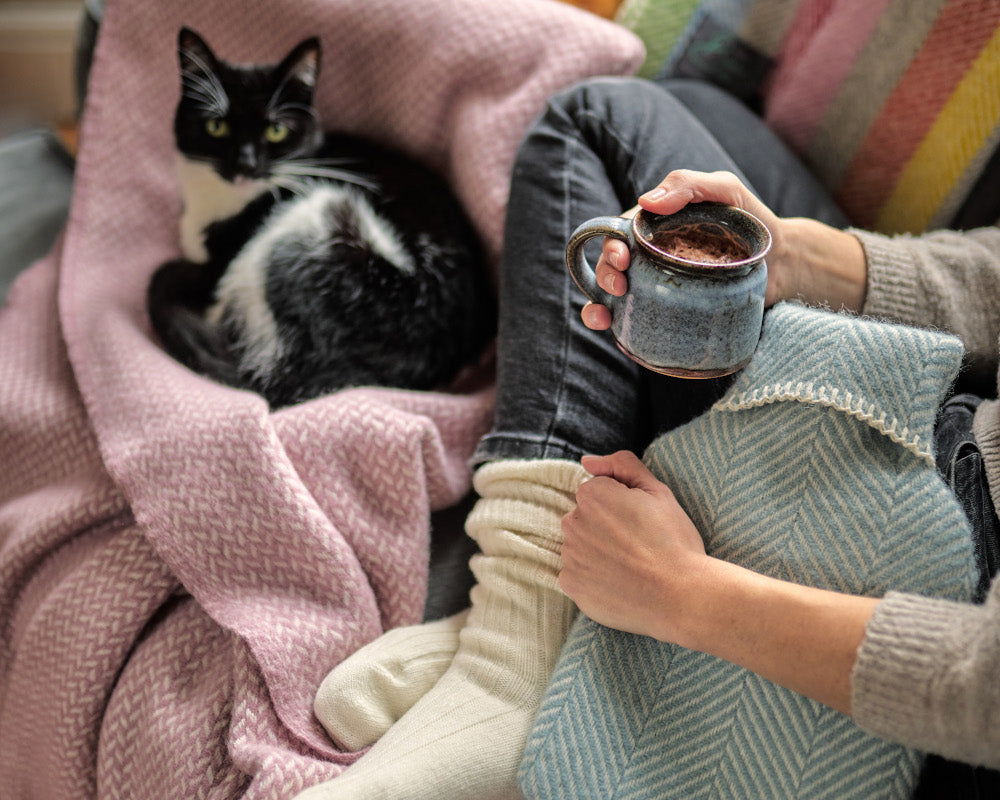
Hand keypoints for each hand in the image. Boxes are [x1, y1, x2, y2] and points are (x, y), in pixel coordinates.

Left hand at [559, 450, 707, 641]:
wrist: (682, 596)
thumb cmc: (673, 541)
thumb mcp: (657, 491)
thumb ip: (621, 465)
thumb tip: (587, 461)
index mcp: (592, 494)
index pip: (597, 493)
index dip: (622, 506)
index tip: (641, 523)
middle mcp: (573, 522)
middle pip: (585, 519)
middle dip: (605, 528)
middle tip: (638, 545)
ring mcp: (570, 556)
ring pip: (581, 547)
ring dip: (598, 553)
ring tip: (631, 566)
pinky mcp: (571, 585)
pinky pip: (578, 575)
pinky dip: (594, 578)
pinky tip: (619, 584)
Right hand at [581, 170, 865, 330]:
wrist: (784, 263)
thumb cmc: (752, 221)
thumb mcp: (725, 191)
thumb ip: (690, 185)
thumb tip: (647, 202)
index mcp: (653, 230)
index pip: (616, 235)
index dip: (608, 245)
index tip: (621, 256)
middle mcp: (649, 260)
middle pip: (609, 268)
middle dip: (603, 276)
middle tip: (620, 284)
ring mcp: (657, 289)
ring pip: (613, 299)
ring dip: (596, 308)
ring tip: (603, 316)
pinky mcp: (670, 317)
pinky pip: (638, 325)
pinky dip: (620, 331)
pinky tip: (616, 334)